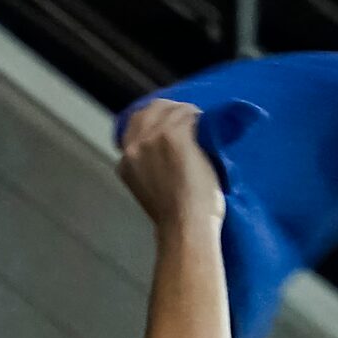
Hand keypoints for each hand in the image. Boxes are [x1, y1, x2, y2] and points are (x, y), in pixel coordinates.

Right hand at [117, 99, 223, 229]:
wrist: (185, 228)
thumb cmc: (176, 220)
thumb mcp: (150, 191)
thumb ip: (151, 168)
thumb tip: (168, 153)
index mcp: (126, 162)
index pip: (137, 122)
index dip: (158, 119)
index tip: (174, 122)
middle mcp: (135, 146)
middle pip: (154, 109)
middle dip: (174, 111)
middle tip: (194, 122)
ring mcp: (153, 138)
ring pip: (175, 109)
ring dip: (193, 117)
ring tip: (206, 132)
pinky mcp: (174, 134)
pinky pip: (191, 114)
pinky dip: (203, 120)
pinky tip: (211, 132)